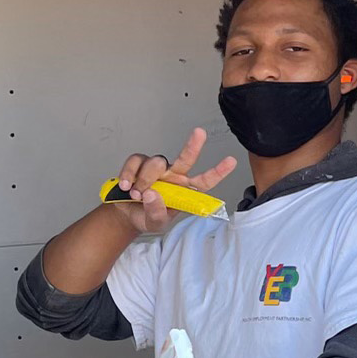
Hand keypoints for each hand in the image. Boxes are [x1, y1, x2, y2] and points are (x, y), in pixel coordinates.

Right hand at [112, 127, 236, 233]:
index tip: (231, 161)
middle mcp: (174, 176)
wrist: (125, 214)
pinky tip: (125, 185)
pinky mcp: (139, 163)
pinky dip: (129, 174)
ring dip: (144, 180)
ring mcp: (157, 168)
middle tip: (200, 133)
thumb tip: (153, 195)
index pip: (204, 181)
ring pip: (156, 163)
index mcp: (184, 191)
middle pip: (186, 158)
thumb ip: (156, 213)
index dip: (218, 172)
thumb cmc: (146, 217)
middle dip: (194, 145)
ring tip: (136, 194)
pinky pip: (136, 161)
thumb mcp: (155, 224)